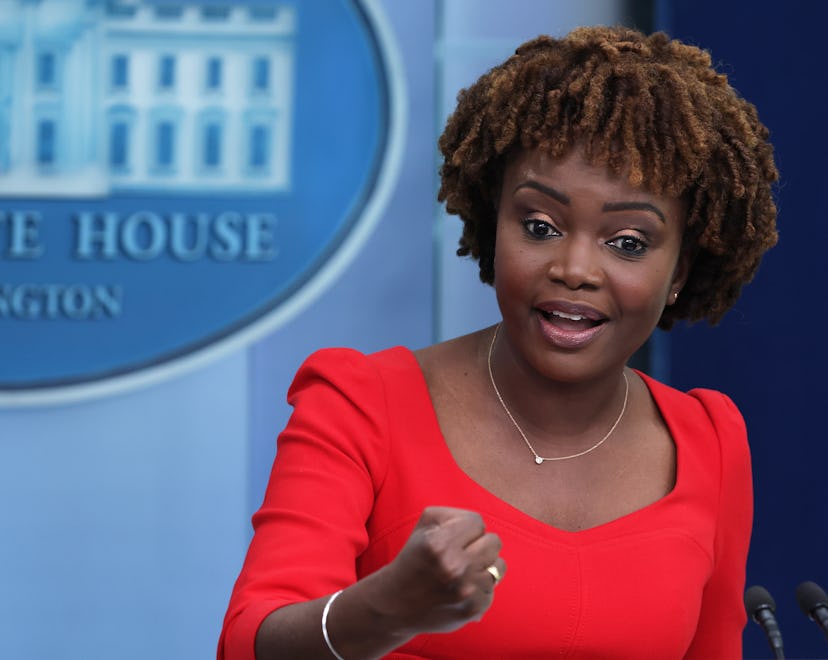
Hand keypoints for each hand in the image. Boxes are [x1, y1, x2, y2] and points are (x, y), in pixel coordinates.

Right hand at [370, 506, 505, 635]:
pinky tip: (463, 590)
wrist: (396, 604)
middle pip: (494, 542)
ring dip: (484, 566)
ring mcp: (465, 590)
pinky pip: (493, 588)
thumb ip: (451, 515)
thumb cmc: (413, 559)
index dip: (468, 529)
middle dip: (479, 544)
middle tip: (462, 554)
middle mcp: (453, 567)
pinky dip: (481, 588)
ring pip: (498, 565)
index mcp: (438, 544)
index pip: (477, 522)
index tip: (456, 538)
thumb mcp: (422, 527)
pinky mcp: (473, 608)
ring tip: (465, 572)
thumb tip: (478, 524)